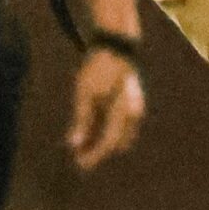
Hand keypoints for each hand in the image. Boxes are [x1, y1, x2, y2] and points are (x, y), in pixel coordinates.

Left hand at [68, 46, 145, 170]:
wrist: (116, 44)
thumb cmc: (99, 67)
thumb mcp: (85, 94)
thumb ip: (82, 120)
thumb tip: (74, 144)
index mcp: (123, 113)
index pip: (108, 143)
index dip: (94, 156)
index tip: (79, 164)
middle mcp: (133, 114)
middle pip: (115, 142)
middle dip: (98, 151)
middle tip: (79, 157)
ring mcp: (134, 108)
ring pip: (120, 135)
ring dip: (102, 142)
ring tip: (83, 145)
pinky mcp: (131, 103)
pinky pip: (121, 125)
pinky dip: (107, 131)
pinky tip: (92, 129)